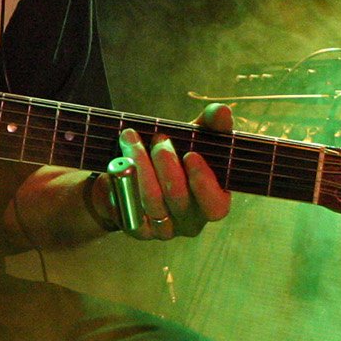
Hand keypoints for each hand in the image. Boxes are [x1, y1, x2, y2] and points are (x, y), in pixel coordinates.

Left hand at [103, 103, 233, 240]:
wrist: (130, 176)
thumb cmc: (170, 159)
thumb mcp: (192, 139)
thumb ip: (210, 126)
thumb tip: (221, 111)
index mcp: (210, 203)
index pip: (216, 207)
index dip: (204, 184)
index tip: (191, 155)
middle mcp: (189, 222)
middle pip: (178, 198)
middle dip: (166, 162)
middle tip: (158, 138)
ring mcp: (162, 229)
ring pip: (151, 201)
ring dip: (140, 163)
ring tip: (131, 138)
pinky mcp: (137, 229)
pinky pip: (128, 206)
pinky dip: (122, 180)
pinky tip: (119, 160)